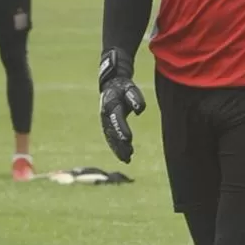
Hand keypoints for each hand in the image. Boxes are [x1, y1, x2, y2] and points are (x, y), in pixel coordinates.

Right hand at [99, 48, 145, 163]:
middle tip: (128, 156)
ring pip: (111, 138)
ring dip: (118, 149)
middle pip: (112, 132)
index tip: (128, 139)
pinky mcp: (107, 126)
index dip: (121, 129)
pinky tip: (125, 156)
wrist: (112, 85)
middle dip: (119, 144)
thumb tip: (139, 110)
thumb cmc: (123, 88)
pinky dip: (117, 147)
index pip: (116, 119)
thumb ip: (135, 98)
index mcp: (110, 105)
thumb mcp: (130, 89)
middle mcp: (105, 115)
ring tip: (128, 159)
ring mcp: (105, 121)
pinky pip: (111, 138)